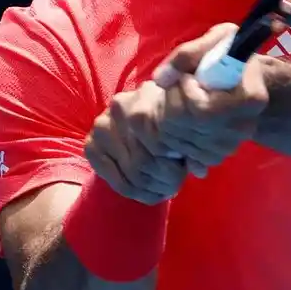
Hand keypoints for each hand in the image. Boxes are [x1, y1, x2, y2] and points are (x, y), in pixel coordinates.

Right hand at [84, 81, 189, 204]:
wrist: (137, 110)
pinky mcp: (91, 146)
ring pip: (132, 174)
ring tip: (164, 190)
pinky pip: (116, 182)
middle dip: (164, 180)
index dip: (175, 165)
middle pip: (144, 161)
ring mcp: (102, 127)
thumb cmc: (170, 118)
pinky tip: (150, 192)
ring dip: (153, 189)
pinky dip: (137, 194)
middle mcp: (119, 108)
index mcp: (147, 95)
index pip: (159, 143)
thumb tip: (199, 170)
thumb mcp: (185, 124)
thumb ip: (193, 145)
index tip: (183, 171)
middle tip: (174, 186)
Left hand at [151, 23, 270, 168]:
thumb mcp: (216, 40)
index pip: (202, 109)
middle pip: (187, 125)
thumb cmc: (231, 54)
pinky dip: (170, 132)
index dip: (187, 91)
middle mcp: (243, 128)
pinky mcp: (215, 156)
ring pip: (179, 139)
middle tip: (179, 84)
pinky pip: (179, 150)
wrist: (242, 79)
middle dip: (172, 100)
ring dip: (167, 114)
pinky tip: (179, 117)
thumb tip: (160, 80)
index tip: (189, 76)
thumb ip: (187, 55)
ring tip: (178, 97)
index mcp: (251, 99)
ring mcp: (229, 146)